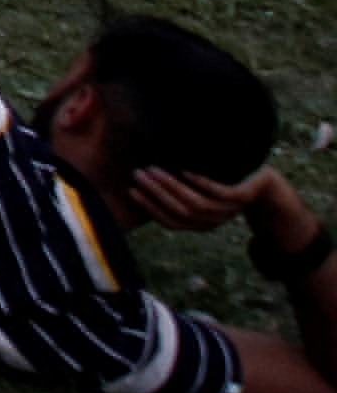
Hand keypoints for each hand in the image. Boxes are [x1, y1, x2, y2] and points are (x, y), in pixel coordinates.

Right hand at [135, 162, 290, 238]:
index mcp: (202, 224)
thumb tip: (140, 185)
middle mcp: (215, 220)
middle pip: (181, 211)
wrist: (261, 183)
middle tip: (138, 173)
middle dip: (156, 193)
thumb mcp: (198, 192)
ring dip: (172, 186)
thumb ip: (178, 194)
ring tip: (154, 169)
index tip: (131, 190)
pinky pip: (219, 193)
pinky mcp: (242, 197)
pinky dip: (200, 183)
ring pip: (197, 203)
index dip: (150, 208)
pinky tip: (185, 170)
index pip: (171, 222)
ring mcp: (230, 210)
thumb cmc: (222, 183)